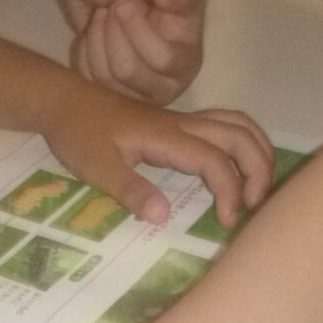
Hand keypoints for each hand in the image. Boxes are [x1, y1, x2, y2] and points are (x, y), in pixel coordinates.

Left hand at [39, 91, 272, 228]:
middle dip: (258, 169)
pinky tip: (234, 173)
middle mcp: (182, 124)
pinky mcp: (177, 124)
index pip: (214, 159)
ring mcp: (182, 121)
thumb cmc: (78, 134)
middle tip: (254, 206)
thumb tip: (163, 217)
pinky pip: (223, 127)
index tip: (226, 221)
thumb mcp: (97, 168)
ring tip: (255, 190)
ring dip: (256, 152)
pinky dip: (241, 146)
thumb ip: (130, 191)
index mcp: (166, 136)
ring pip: (236, 124)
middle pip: (239, 135)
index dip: (229, 190)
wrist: (64, 101)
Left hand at [71, 0, 205, 104]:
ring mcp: (130, 96)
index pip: (162, 59)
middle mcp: (159, 90)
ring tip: (100, 13)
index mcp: (183, 68)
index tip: (123, 3)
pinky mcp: (106, 95)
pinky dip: (85, 50)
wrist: (152, 24)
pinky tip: (93, 30)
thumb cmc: (173, 13)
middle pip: (126, 70)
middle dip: (113, 34)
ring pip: (103, 76)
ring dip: (96, 39)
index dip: (138, 30)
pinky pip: (87, 77)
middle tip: (109, 7)